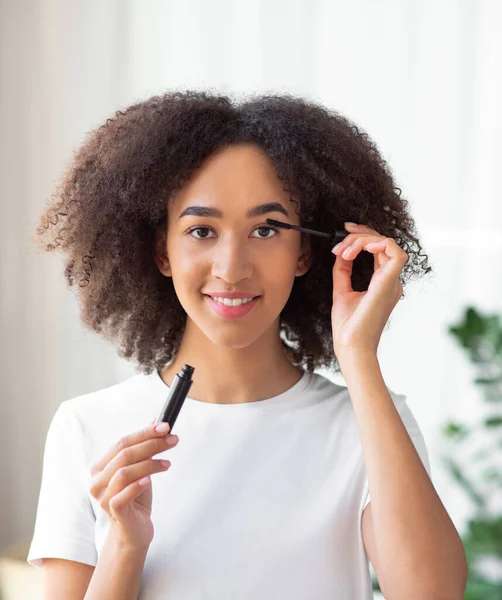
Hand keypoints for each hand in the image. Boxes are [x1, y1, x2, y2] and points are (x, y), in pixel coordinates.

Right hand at [89, 419, 178, 549]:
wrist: (134, 530)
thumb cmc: (136, 496)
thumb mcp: (142, 468)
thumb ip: (144, 446)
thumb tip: (155, 420)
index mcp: (101, 466)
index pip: (122, 443)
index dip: (144, 433)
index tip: (165, 427)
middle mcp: (97, 480)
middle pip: (124, 455)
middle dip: (151, 444)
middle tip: (172, 440)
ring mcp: (102, 497)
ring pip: (125, 472)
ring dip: (149, 464)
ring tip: (167, 463)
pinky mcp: (112, 511)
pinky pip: (122, 495)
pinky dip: (137, 485)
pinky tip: (149, 480)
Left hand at [331, 222, 407, 355]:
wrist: (350, 346)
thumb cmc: (348, 326)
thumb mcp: (342, 291)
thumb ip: (343, 271)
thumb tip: (341, 252)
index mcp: (383, 282)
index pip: (379, 249)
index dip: (363, 235)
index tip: (344, 232)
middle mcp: (391, 280)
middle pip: (383, 243)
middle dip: (360, 234)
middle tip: (341, 239)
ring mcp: (392, 282)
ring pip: (387, 243)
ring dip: (364, 240)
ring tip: (345, 251)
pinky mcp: (389, 284)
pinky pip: (396, 253)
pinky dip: (379, 244)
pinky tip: (361, 249)